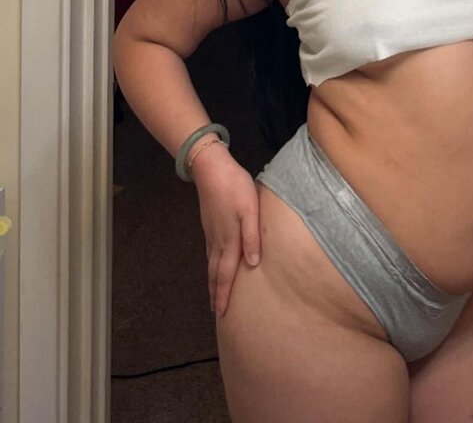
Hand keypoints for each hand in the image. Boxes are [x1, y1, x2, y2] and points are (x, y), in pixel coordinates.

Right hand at [192, 145, 260, 316]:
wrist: (211, 169)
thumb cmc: (235, 187)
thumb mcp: (250, 210)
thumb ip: (252, 236)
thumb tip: (253, 264)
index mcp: (229, 239)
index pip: (226, 274)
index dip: (224, 294)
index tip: (221, 314)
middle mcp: (217, 240)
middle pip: (215, 272)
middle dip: (216, 293)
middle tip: (216, 312)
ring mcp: (211, 232)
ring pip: (210, 263)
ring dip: (212, 280)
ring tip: (214, 294)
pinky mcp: (209, 224)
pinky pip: (209, 252)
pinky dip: (210, 265)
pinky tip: (213, 264)